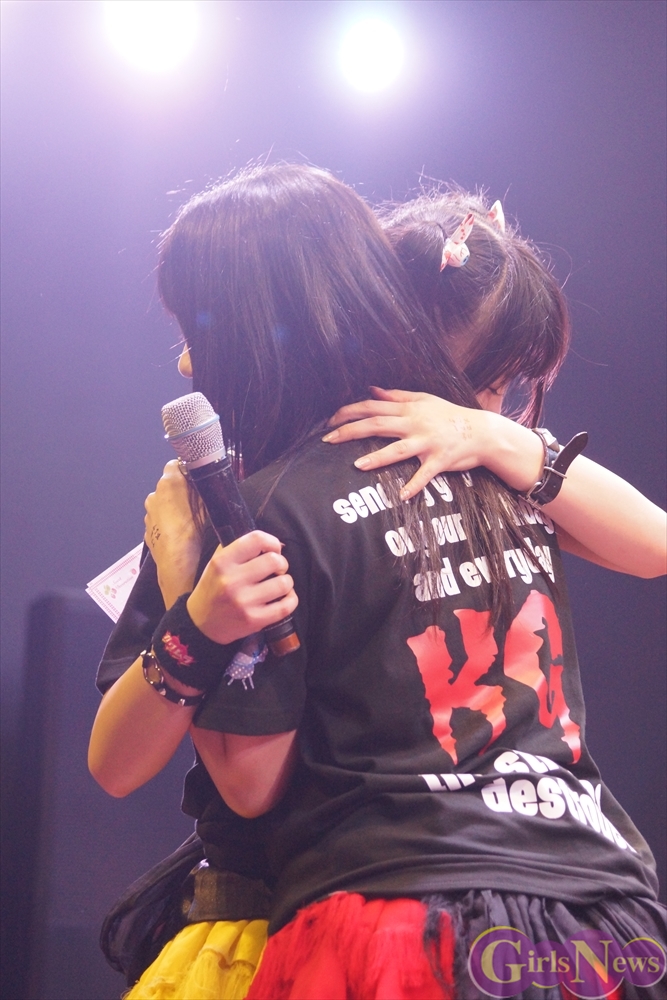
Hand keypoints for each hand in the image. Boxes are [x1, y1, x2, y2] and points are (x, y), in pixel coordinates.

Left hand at [144, 460, 202, 606]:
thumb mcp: (207, 506)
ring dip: (175, 506)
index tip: (199, 478)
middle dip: (182, 489)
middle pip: (170, 483)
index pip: (177, 463)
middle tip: (199, 501)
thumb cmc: (193, 534)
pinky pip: (160, 518)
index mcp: (169, 483)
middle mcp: (154, 494)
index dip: (189, 470)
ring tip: (191, 520)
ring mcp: (149, 512)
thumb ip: (205, 488)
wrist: (177, 565)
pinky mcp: (148, 528)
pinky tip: (181, 532)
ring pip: (164, 502)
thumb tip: (211, 479)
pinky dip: (168, 521)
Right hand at [186, 531, 297, 644]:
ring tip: (279, 584)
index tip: (274, 549)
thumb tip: (274, 544)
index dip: (272, 542)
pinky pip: (285, 606)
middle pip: (274, 561)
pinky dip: (290, 599)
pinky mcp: (254, 620)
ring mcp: (243, 602)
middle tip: (276, 569)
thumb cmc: (213, 589)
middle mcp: (232, 580)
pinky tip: (284, 597)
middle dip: (281, 563)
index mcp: (222, 562)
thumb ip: (240, 549)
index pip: (257, 539)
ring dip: (286, 582)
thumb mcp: (216, 563)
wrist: (200, 624)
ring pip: (284, 583)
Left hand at [323, 387, 494, 499]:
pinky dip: (414, 485)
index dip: (349, 412)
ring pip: (398, 449)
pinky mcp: (440, 460)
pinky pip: (425, 473)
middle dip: (350, 431)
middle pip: (377, 424)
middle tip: (328, 440)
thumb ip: (397, 396)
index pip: (372, 406)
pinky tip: (401, 496)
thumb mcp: (424, 400)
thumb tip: (372, 390)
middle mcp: (415, 423)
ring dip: (377, 458)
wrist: (483, 431)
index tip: (330, 421)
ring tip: (357, 466)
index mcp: (409, 409)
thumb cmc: (450, 416)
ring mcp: (428, 442)